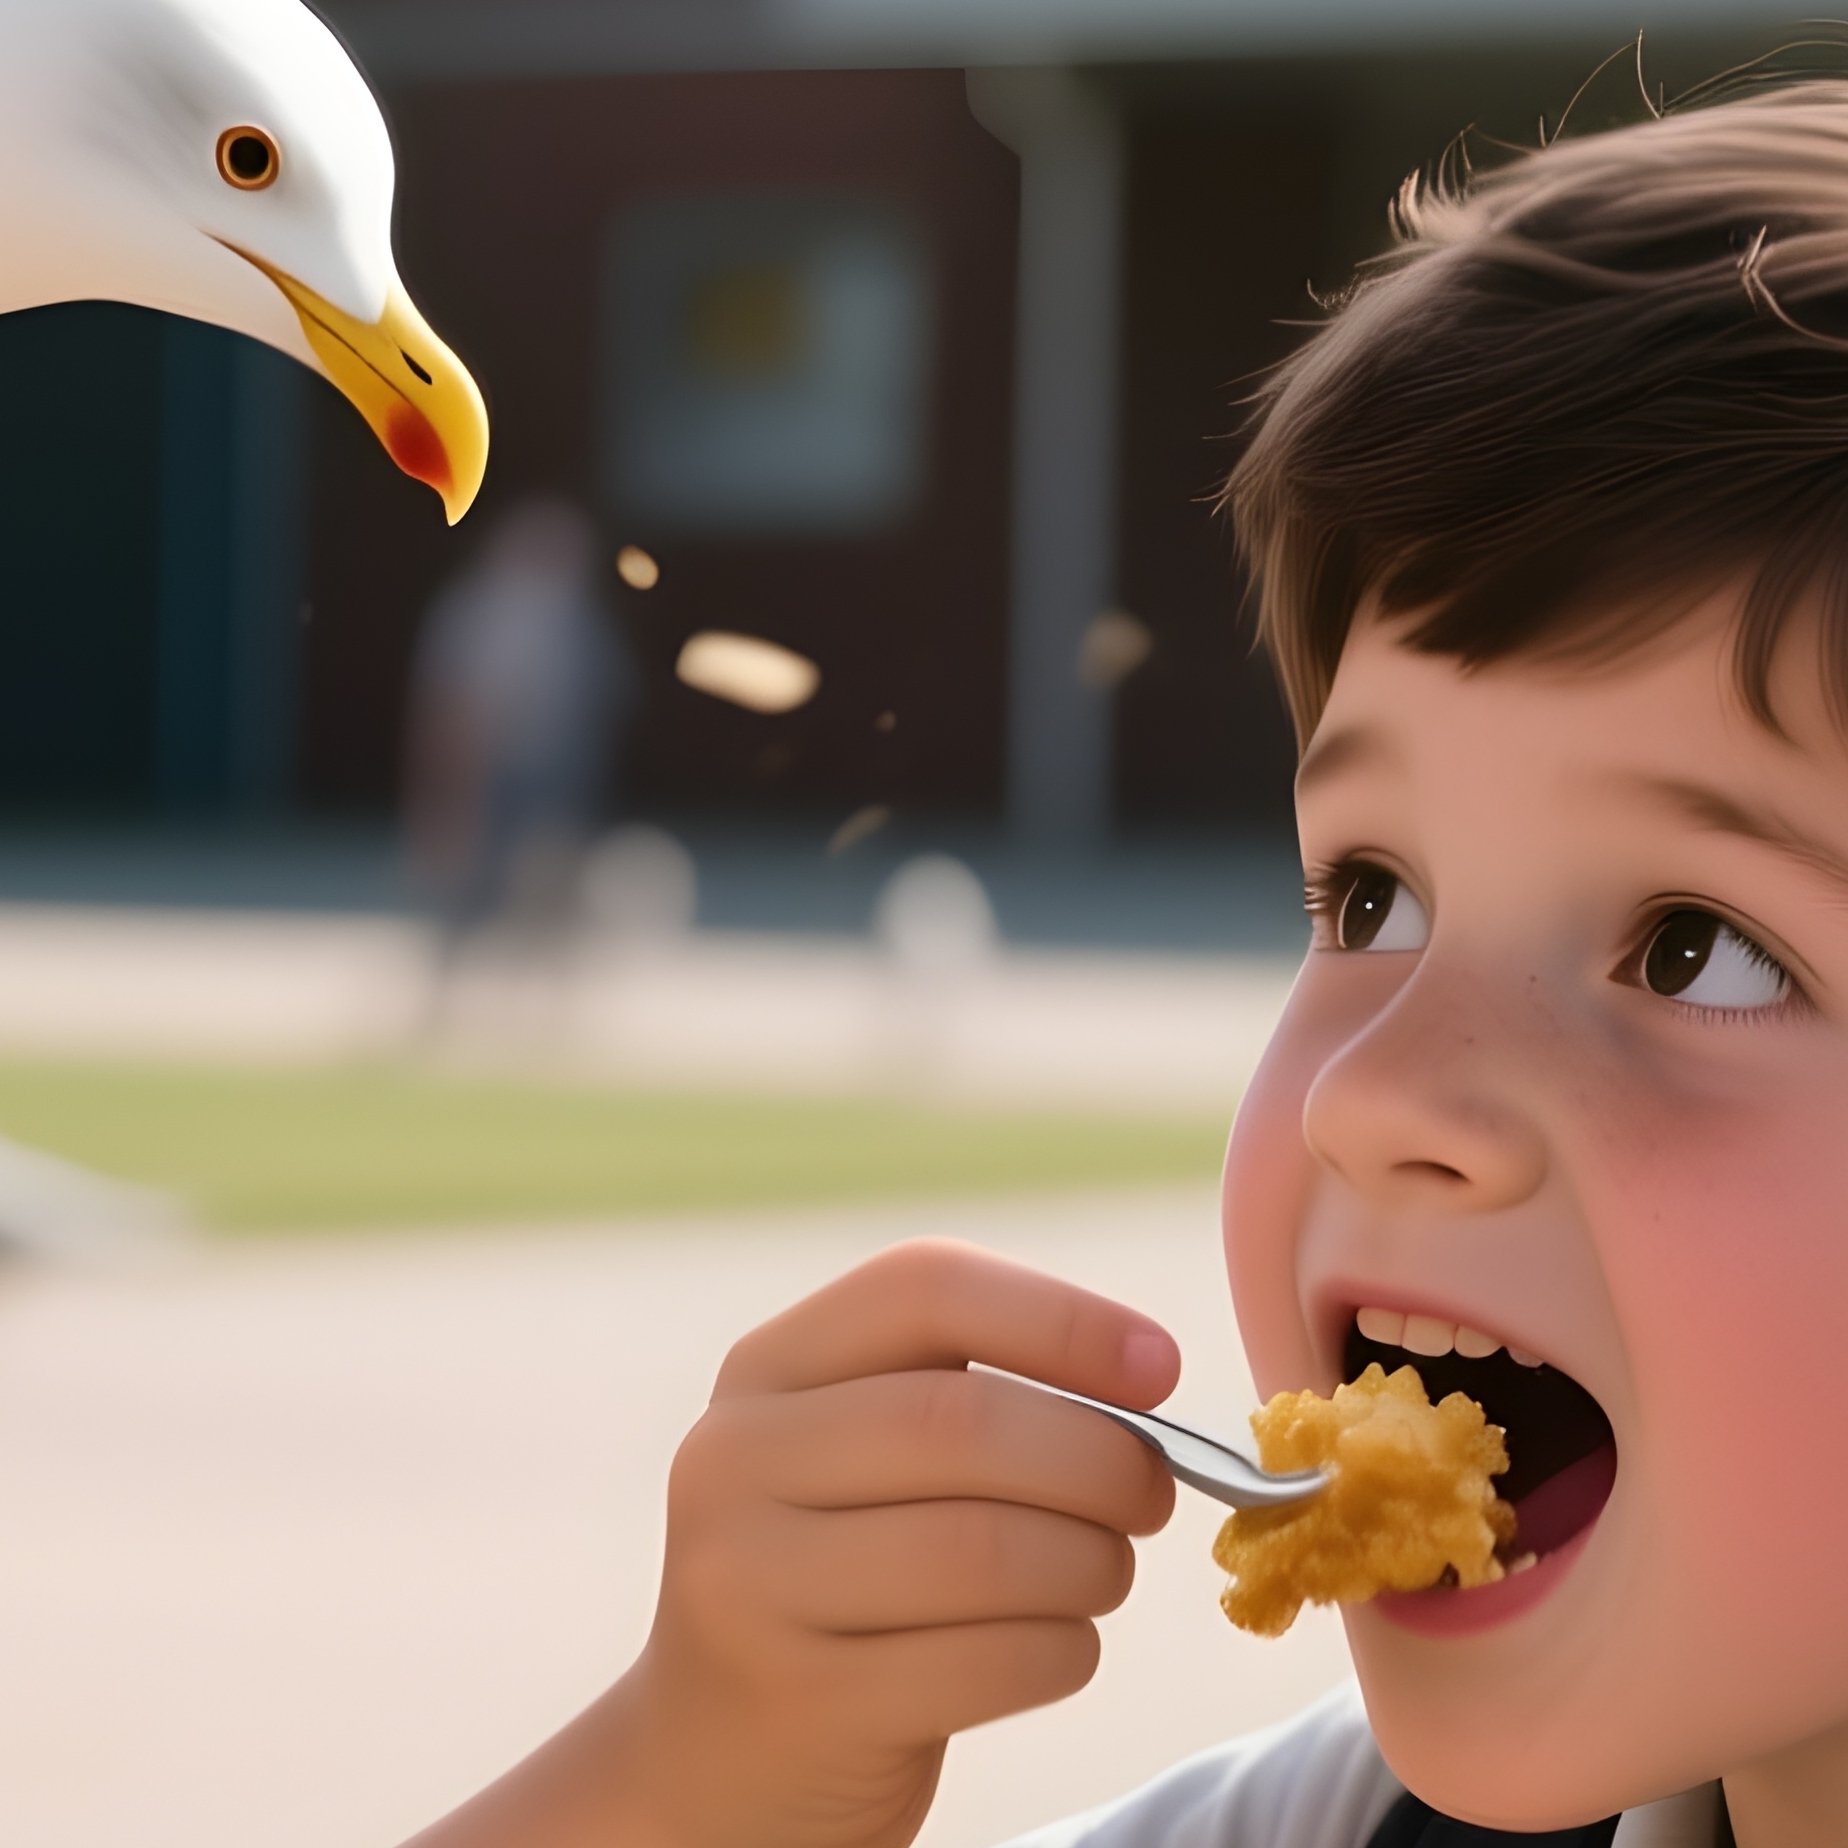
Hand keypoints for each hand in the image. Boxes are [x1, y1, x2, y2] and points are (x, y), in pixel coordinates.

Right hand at [621, 1237, 1181, 1847]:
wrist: (720, 1757)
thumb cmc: (844, 1573)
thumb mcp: (861, 1453)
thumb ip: (972, 1393)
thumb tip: (1146, 1377)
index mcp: (768, 1366)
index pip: (923, 1287)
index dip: (1061, 1316)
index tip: (1160, 1367)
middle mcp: (736, 1458)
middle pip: (963, 1422)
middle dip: (1100, 1459)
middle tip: (1152, 1495)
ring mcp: (750, 1584)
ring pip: (985, 1550)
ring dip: (1091, 1562)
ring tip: (1102, 1571)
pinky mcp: (801, 1702)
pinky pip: (988, 1661)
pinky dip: (1064, 1651)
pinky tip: (1059, 1646)